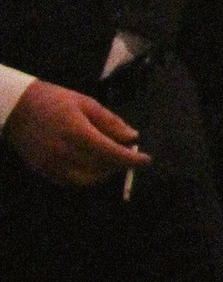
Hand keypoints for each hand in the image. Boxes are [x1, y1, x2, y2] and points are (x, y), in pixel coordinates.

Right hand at [3, 80, 148, 186]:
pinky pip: (70, 181)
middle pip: (101, 168)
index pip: (111, 153)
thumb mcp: (87, 103)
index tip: (146, 160)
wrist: (17, 108)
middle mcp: (64, 152)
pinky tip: (93, 165)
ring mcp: (51, 164)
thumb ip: (111, 122)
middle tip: (129, 155)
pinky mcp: (43, 170)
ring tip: (112, 160)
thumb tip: (132, 137)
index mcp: (77, 132)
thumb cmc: (55, 101)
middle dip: (119, 165)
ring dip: (104, 173)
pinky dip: (87, 177)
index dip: (131, 159)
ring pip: (86, 179)